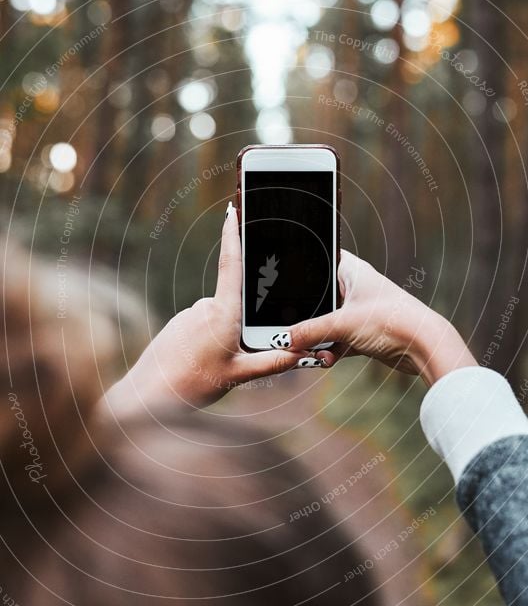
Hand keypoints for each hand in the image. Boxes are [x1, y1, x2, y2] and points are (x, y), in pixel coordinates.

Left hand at [103, 203, 308, 416]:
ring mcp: (190, 315)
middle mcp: (205, 307)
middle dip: (245, 325)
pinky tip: (202, 363)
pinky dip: (210, 340)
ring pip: (221, 318)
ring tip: (214, 367)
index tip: (233, 210)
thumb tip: (303, 352)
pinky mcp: (179, 324)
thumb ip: (273, 362)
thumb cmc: (192, 384)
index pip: (231, 265)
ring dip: (226, 336)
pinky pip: (204, 326)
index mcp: (223, 313)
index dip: (233, 235)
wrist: (147, 395)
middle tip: (235, 357)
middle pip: (237, 304)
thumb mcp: (239, 375)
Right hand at [269, 250, 476, 386]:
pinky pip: (338, 339)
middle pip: (319, 297)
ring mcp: (360, 310)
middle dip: (305, 317)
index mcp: (351, 270)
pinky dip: (331, 349)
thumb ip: (310, 331)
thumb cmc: (391, 320)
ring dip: (318, 338)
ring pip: (327, 322)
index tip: (282, 282)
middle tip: (290, 328)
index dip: (301, 268)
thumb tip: (285, 339)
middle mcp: (356, 287)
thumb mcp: (342, 325)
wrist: (424, 347)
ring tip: (309, 350)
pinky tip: (326, 359)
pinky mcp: (365, 332)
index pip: (319, 259)